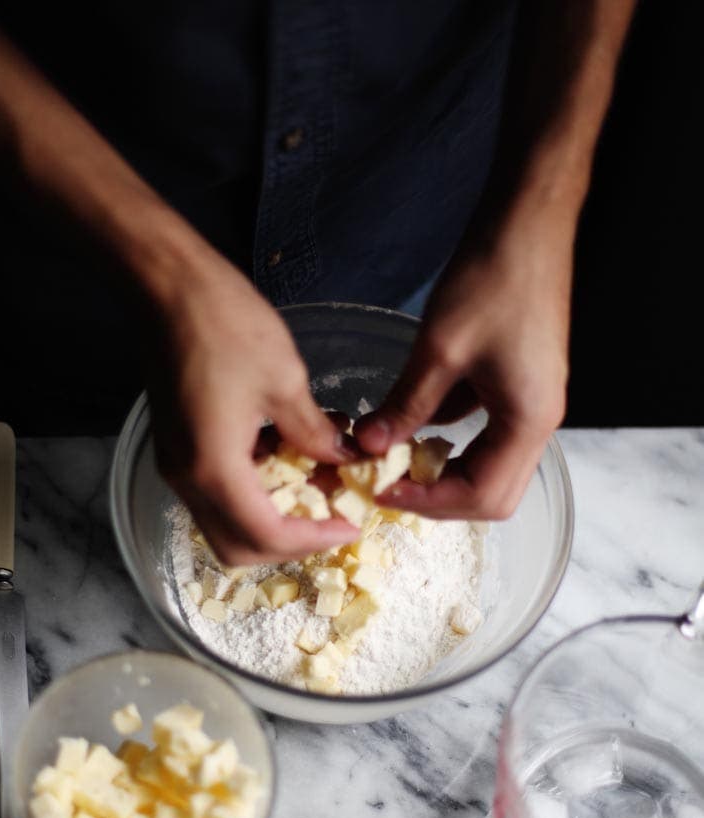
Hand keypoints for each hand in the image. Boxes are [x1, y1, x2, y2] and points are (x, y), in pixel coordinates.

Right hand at [148, 253, 357, 564]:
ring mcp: (175, 465)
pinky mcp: (176, 449)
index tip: (349, 524)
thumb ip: (313, 432)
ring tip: (314, 488)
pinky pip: (215, 495)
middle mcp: (186, 479)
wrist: (165, 285)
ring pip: (224, 525)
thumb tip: (339, 459)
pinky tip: (286, 459)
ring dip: (270, 521)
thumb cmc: (224, 323)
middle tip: (329, 519)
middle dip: (288, 544)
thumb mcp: (285, 379)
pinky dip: (253, 495)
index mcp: (214, 468)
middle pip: (236, 548)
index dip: (313, 540)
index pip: (265, 536)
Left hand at [355, 208, 571, 519]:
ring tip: (396, 461)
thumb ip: (405, 405)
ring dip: (444, 472)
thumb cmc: (493, 279)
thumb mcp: (439, 349)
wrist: (527, 223)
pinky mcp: (519, 385)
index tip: (382, 492)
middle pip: (493, 494)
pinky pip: (485, 431)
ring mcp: (532, 404)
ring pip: (490, 466)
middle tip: (391, 485)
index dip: (429, 503)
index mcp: (530, 421)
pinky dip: (449, 437)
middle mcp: (540, 422)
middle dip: (440, 498)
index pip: (483, 496)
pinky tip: (412, 421)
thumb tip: (368, 446)